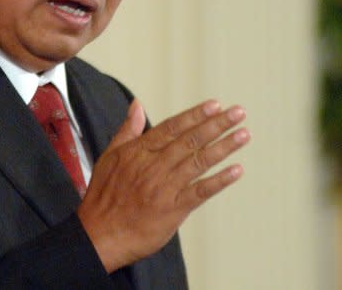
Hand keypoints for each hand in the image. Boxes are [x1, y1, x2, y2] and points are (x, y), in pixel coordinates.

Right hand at [77, 99, 248, 271]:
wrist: (98, 236)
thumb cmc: (103, 197)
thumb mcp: (109, 157)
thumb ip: (127, 130)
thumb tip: (136, 105)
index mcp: (139, 152)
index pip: (172, 127)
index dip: (195, 115)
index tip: (215, 105)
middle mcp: (154, 166)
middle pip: (190, 140)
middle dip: (217, 125)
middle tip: (238, 113)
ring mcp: (165, 187)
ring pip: (198, 162)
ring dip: (224, 147)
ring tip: (243, 134)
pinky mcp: (173, 210)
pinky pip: (200, 192)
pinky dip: (219, 181)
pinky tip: (236, 171)